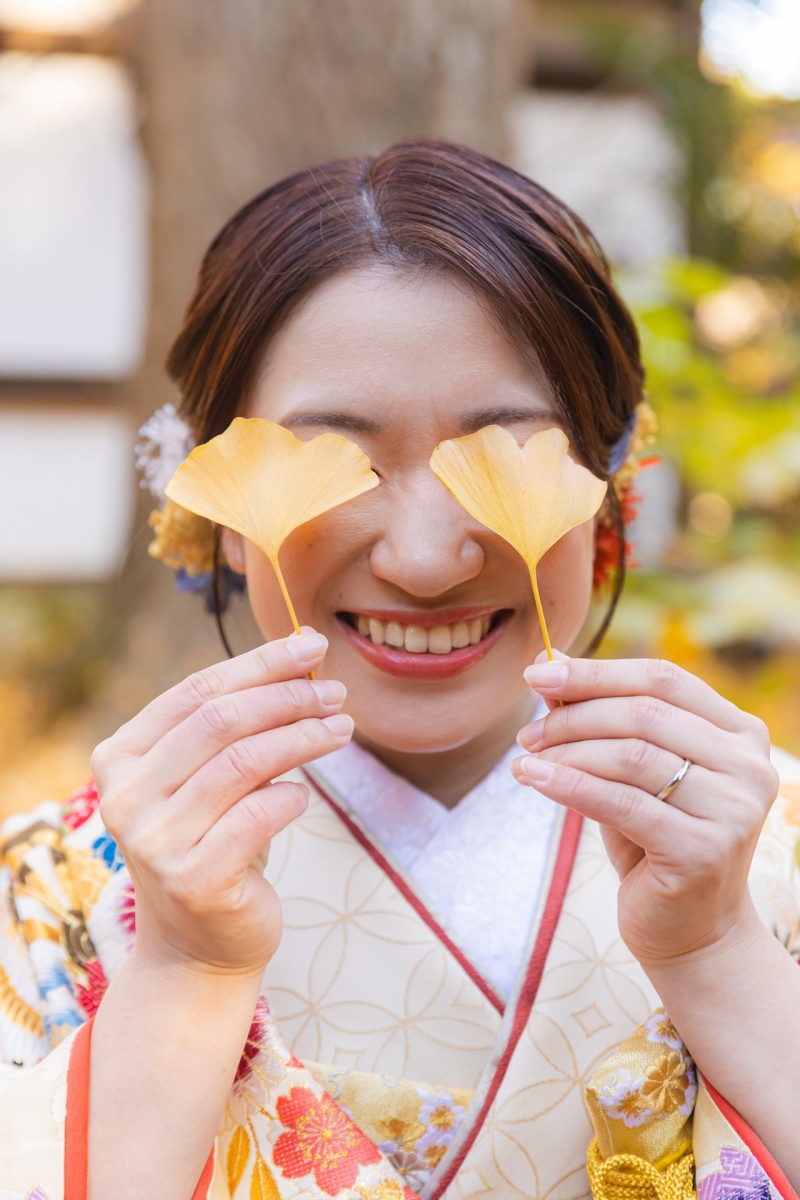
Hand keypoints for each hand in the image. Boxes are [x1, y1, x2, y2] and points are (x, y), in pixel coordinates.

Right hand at [91, 630, 351, 976]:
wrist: (197, 949)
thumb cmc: (212, 846)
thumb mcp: (211, 779)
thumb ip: (236, 727)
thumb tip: (304, 658)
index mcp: (121, 758)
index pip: (197, 691)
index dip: (260, 662)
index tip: (312, 645)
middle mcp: (126, 796)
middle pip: (221, 721)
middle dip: (288, 697)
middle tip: (337, 693)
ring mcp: (154, 841)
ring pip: (245, 762)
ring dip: (303, 737)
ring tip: (341, 728)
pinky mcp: (193, 878)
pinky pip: (260, 815)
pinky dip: (293, 796)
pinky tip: (304, 795)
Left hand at [513, 654, 778, 966]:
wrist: (689, 930)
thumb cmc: (654, 838)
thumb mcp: (627, 769)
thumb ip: (597, 715)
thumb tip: (546, 662)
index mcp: (738, 731)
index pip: (662, 679)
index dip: (596, 672)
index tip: (538, 675)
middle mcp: (748, 765)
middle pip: (644, 713)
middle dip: (574, 716)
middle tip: (527, 731)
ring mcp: (732, 809)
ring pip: (632, 755)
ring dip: (567, 751)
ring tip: (526, 759)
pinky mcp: (704, 851)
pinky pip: (622, 804)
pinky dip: (570, 786)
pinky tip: (534, 779)